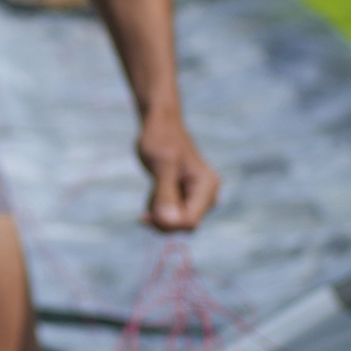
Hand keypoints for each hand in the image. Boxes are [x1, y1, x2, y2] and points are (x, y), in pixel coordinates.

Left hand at [136, 108, 221, 233]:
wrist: (160, 124)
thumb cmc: (161, 139)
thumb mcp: (162, 166)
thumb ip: (166, 194)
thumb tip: (169, 223)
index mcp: (207, 187)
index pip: (190, 222)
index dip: (166, 223)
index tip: (144, 215)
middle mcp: (207, 195)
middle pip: (184, 226)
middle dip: (162, 220)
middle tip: (142, 211)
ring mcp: (197, 197)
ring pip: (176, 223)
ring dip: (158, 214)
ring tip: (152, 191)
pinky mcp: (186, 197)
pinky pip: (171, 216)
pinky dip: (158, 209)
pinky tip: (154, 191)